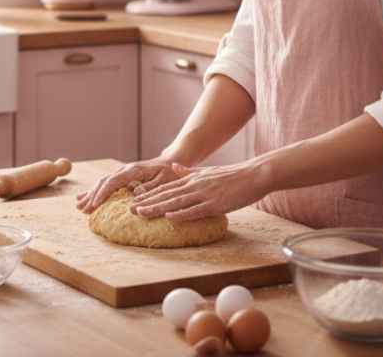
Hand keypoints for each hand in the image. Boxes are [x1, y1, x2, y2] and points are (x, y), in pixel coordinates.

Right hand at [76, 157, 180, 212]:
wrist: (170, 161)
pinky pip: (106, 184)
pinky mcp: (122, 177)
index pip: (113, 182)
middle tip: (83, 210)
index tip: (94, 204)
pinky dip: (95, 191)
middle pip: (104, 182)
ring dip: (91, 194)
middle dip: (92, 196)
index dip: (103, 193)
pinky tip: (85, 197)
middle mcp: (125, 170)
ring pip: (102, 183)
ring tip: (79, 206)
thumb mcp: (164, 180)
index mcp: (133, 171)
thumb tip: (135, 193)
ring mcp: (122, 173)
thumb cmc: (169, 173)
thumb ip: (150, 187)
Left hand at [130, 161, 269, 221]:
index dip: (149, 194)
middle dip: (147, 202)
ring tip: (141, 213)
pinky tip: (169, 217)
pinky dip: (182, 214)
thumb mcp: (207, 172)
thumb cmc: (232, 176)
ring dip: (157, 208)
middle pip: (166, 195)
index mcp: (192, 179)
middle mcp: (194, 185)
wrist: (254, 174)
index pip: (166, 187)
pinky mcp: (215, 203)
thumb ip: (188, 171)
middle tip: (129, 209)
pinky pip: (196, 210)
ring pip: (176, 202)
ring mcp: (204, 194)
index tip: (134, 200)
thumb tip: (173, 166)